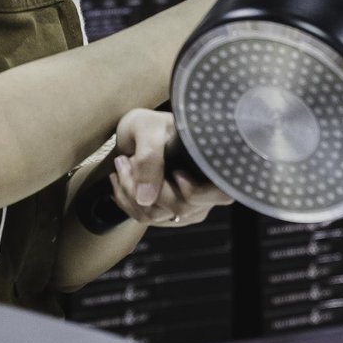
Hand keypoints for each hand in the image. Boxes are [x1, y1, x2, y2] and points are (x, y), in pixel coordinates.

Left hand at [104, 108, 233, 228]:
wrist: (138, 131)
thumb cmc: (151, 125)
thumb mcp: (148, 129)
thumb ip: (149, 158)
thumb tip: (147, 198)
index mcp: (212, 165)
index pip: (220, 194)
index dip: (196, 191)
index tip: (174, 172)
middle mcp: (206, 190)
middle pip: (180, 207)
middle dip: (149, 185)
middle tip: (128, 160)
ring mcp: (187, 205)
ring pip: (157, 215)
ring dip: (130, 191)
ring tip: (123, 163)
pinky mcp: (167, 213)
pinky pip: (144, 217)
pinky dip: (126, 199)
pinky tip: (122, 179)